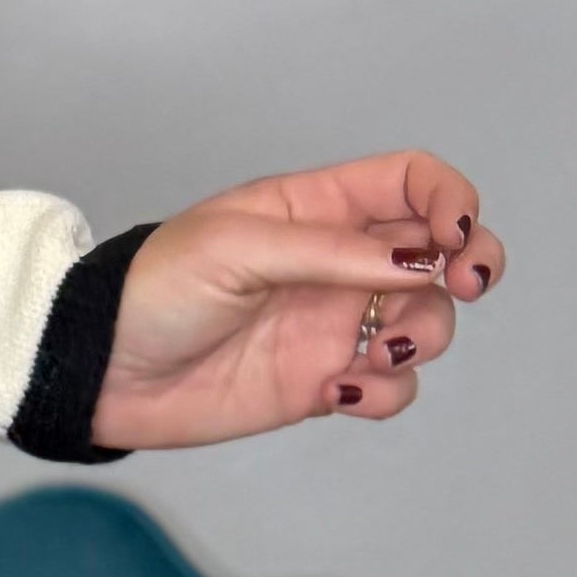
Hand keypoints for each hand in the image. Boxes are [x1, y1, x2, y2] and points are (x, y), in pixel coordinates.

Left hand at [89, 151, 502, 448]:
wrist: (104, 371)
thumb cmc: (152, 289)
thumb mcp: (237, 248)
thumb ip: (332, 253)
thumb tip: (421, 261)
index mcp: (317, 208)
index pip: (412, 183)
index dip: (450, 200)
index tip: (452, 237)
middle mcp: (337, 262)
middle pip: (440, 252)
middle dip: (471, 265)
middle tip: (466, 285)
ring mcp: (334, 322)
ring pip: (427, 322)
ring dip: (424, 337)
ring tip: (375, 353)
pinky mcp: (322, 380)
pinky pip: (390, 386)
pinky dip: (384, 392)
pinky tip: (335, 392)